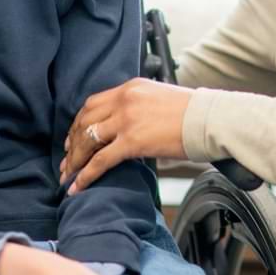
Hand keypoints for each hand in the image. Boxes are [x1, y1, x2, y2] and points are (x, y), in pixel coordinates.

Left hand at [59, 78, 191, 193]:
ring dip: (74, 160)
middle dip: (72, 143)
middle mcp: (124, 100)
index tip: (73, 138)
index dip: (79, 123)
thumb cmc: (192, 112)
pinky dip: (85, 175)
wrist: (209, 119)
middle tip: (66, 159)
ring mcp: (126, 120)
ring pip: (87, 141)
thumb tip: (127, 127)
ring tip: (68, 175)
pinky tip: (78, 186)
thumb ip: (139, 107)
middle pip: (85, 121)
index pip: (93, 104)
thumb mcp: (159, 99)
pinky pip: (100, 160)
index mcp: (130, 88)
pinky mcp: (132, 141)